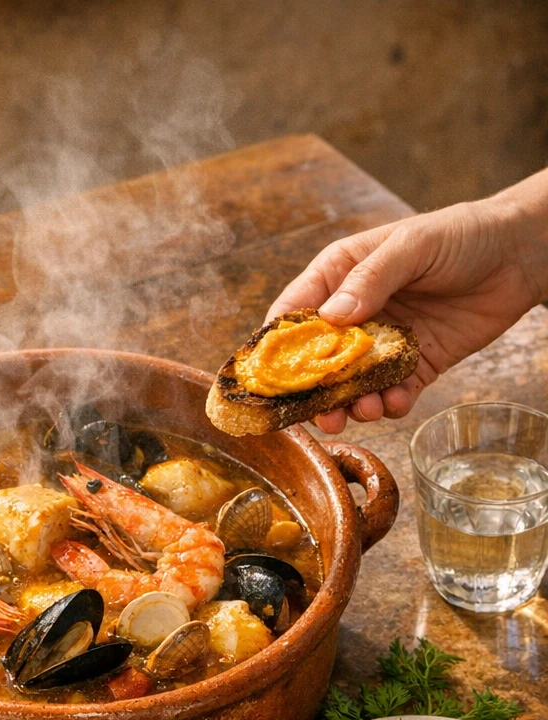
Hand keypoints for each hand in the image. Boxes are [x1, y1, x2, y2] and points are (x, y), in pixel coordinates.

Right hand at [266, 171, 547, 432]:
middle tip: (322, 414)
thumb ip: (371, 278)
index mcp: (339, 276)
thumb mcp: (412, 246)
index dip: (278, 348)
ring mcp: (384, 343)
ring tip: (366, 410)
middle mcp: (355, 313)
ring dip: (354, 404)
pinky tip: (399, 401)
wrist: (518, 254)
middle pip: (318, 362)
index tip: (270, 379)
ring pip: (353, 385)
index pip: (294, 314)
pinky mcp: (415, 365)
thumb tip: (332, 317)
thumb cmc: (460, 235)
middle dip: (316, 392)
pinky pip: (393, 393)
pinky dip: (392, 404)